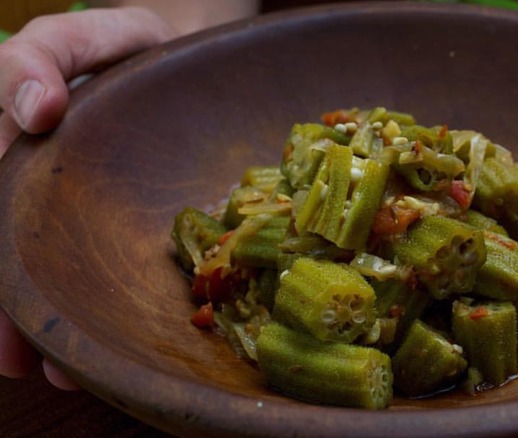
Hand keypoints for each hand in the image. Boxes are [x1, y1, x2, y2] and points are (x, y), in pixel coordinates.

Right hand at [0, 7, 176, 387]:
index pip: (2, 223)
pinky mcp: (141, 216)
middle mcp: (55, 191)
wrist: (186, 54)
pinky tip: (112, 340)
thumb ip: (40, 58)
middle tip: (24, 365)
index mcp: (27, 157)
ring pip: (69, 273)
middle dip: (17, 316)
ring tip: (61, 371)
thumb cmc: (127, 46)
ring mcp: (98, 208)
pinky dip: (113, 302)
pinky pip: (123, 264)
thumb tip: (32, 112)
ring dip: (59, 326)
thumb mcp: (81, 37)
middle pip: (24, 260)